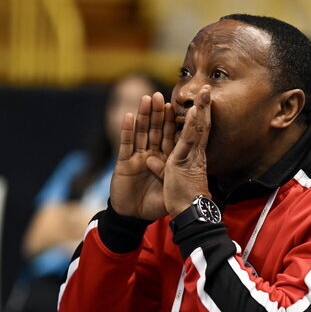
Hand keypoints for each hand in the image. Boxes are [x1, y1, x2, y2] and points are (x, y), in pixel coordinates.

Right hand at [109, 91, 174, 220]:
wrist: (134, 216)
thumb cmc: (154, 204)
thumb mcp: (171, 189)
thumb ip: (177, 175)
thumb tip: (186, 163)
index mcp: (165, 160)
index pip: (171, 137)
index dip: (174, 122)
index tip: (178, 106)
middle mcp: (152, 155)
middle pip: (155, 130)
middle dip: (158, 113)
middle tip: (160, 95)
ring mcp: (137, 157)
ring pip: (141, 132)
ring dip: (143, 115)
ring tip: (146, 98)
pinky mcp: (124, 163)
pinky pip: (126, 145)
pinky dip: (127, 130)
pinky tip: (128, 116)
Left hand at [160, 85, 212, 217]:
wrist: (187, 215)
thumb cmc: (181, 201)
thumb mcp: (168, 180)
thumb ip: (159, 168)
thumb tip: (150, 159)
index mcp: (190, 158)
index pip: (194, 134)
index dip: (197, 118)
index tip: (201, 103)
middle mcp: (192, 155)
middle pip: (197, 126)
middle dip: (203, 108)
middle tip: (208, 89)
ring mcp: (187, 157)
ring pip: (192, 129)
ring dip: (198, 109)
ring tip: (203, 92)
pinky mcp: (180, 162)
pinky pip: (182, 140)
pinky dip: (186, 124)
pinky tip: (191, 110)